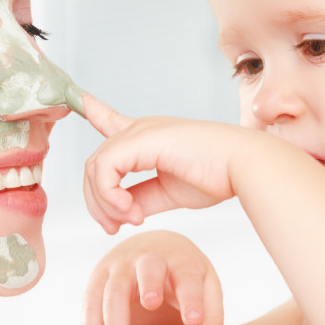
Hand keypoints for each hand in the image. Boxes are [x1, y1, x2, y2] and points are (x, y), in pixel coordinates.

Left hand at [83, 95, 257, 232]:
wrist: (244, 168)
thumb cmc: (217, 177)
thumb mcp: (169, 192)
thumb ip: (142, 198)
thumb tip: (121, 212)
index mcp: (150, 137)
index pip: (111, 121)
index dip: (93, 110)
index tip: (79, 98)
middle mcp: (141, 129)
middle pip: (96, 164)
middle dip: (96, 201)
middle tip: (115, 227)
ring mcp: (141, 131)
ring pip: (96, 167)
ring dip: (105, 202)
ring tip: (130, 220)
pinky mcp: (142, 139)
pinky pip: (106, 168)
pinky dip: (111, 195)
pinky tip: (131, 211)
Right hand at [83, 230, 223, 324]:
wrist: (154, 245)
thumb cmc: (185, 275)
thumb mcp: (206, 288)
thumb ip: (210, 319)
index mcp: (180, 260)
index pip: (187, 276)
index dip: (191, 298)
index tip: (193, 321)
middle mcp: (149, 257)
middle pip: (148, 269)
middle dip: (149, 286)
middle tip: (152, 306)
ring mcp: (120, 264)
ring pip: (114, 290)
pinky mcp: (99, 275)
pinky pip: (90, 300)